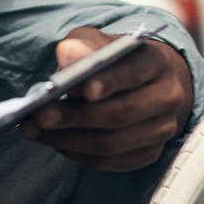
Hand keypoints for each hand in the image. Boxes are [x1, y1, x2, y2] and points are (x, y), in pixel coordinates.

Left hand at [18, 27, 193, 170]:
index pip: (134, 72)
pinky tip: (54, 141)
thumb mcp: (101, 41)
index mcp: (158, 61)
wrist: (150, 83)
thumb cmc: (119, 60)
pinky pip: (109, 162)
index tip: (81, 88)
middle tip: (41, 115)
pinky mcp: (149, 153)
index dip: (109, 82)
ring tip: (35, 129)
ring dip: (68, 139)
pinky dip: (77, 153)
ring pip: (112, 144)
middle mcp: (168, 97)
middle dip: (76, 117)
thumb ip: (84, 44)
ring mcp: (162, 129)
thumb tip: (67, 54)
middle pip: (120, 113)